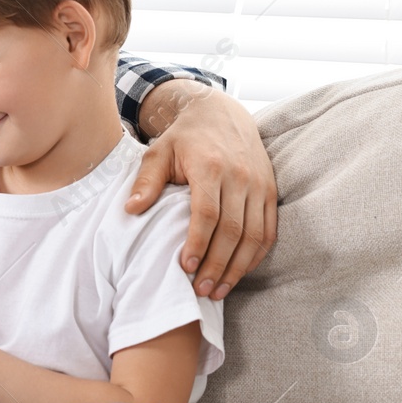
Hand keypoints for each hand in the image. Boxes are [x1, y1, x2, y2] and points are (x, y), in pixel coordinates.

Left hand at [128, 84, 277, 300]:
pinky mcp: (270, 191)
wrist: (222, 112)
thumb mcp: (158, 151)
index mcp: (210, 167)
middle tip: (200, 290)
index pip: (207, 213)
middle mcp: (240, 177)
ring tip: (218, 290)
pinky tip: (239, 273)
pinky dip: (255, 255)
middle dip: (217, 265)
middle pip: (233, 231)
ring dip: (237, 268)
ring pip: (254, 236)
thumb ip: (146, 181)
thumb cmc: (184, 136)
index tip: (184, 267)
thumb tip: (131, 210)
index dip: (197, 243)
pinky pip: (268, 230)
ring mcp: (259, 185)